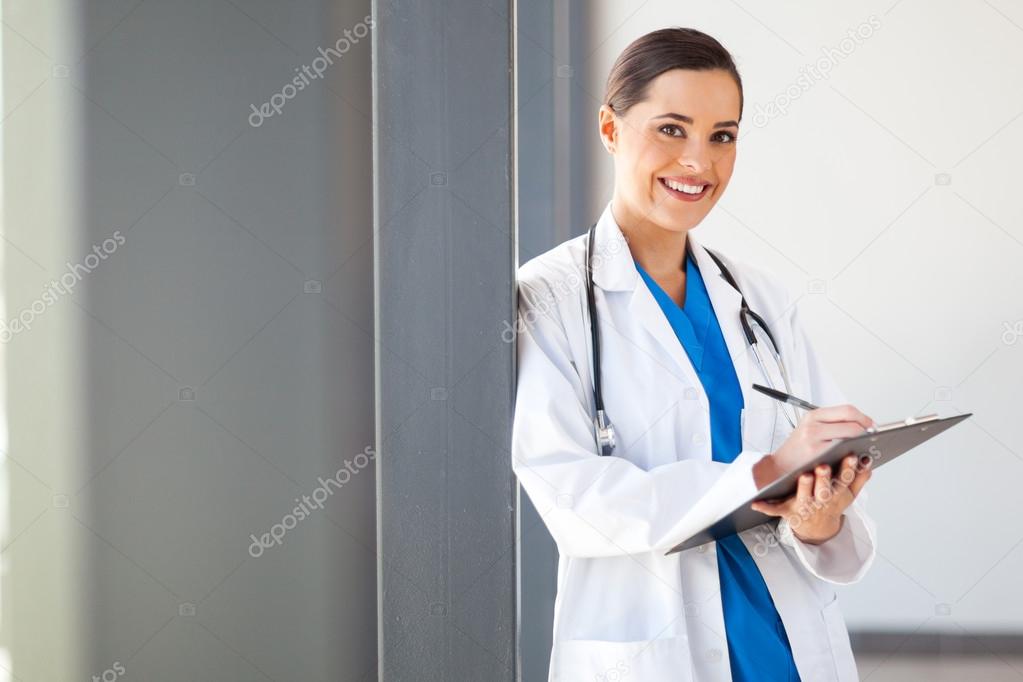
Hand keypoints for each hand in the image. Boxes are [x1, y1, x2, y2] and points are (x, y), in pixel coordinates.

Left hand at [751, 453, 872, 543]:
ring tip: (804, 475)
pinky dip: (765, 507)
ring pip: (804, 497)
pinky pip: (774, 510)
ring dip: (804, 488)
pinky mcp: (787, 512)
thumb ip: (859, 478)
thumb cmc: (830, 502)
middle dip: (825, 479)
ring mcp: (804, 506)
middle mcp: (821, 500)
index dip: (849, 469)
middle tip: (824, 466)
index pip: (845, 480)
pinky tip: (755, 503)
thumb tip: (868, 460)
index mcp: (837, 494)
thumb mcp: (848, 494)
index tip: (852, 456)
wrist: (814, 527)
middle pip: (824, 490)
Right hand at [753, 404, 874, 488]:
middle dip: (866, 428)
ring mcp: (814, 439)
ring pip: (849, 434)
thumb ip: (832, 425)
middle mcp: (813, 424)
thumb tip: (862, 425)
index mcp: (813, 416)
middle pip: (850, 420)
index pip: (846, 410)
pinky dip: (853, 453)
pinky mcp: (816, 454)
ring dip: (861, 441)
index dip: (863, 418)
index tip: (871, 426)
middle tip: (872, 436)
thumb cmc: (797, 451)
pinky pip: (843, 451)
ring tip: (866, 445)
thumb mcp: (810, 430)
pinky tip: (856, 457)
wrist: (778, 467)